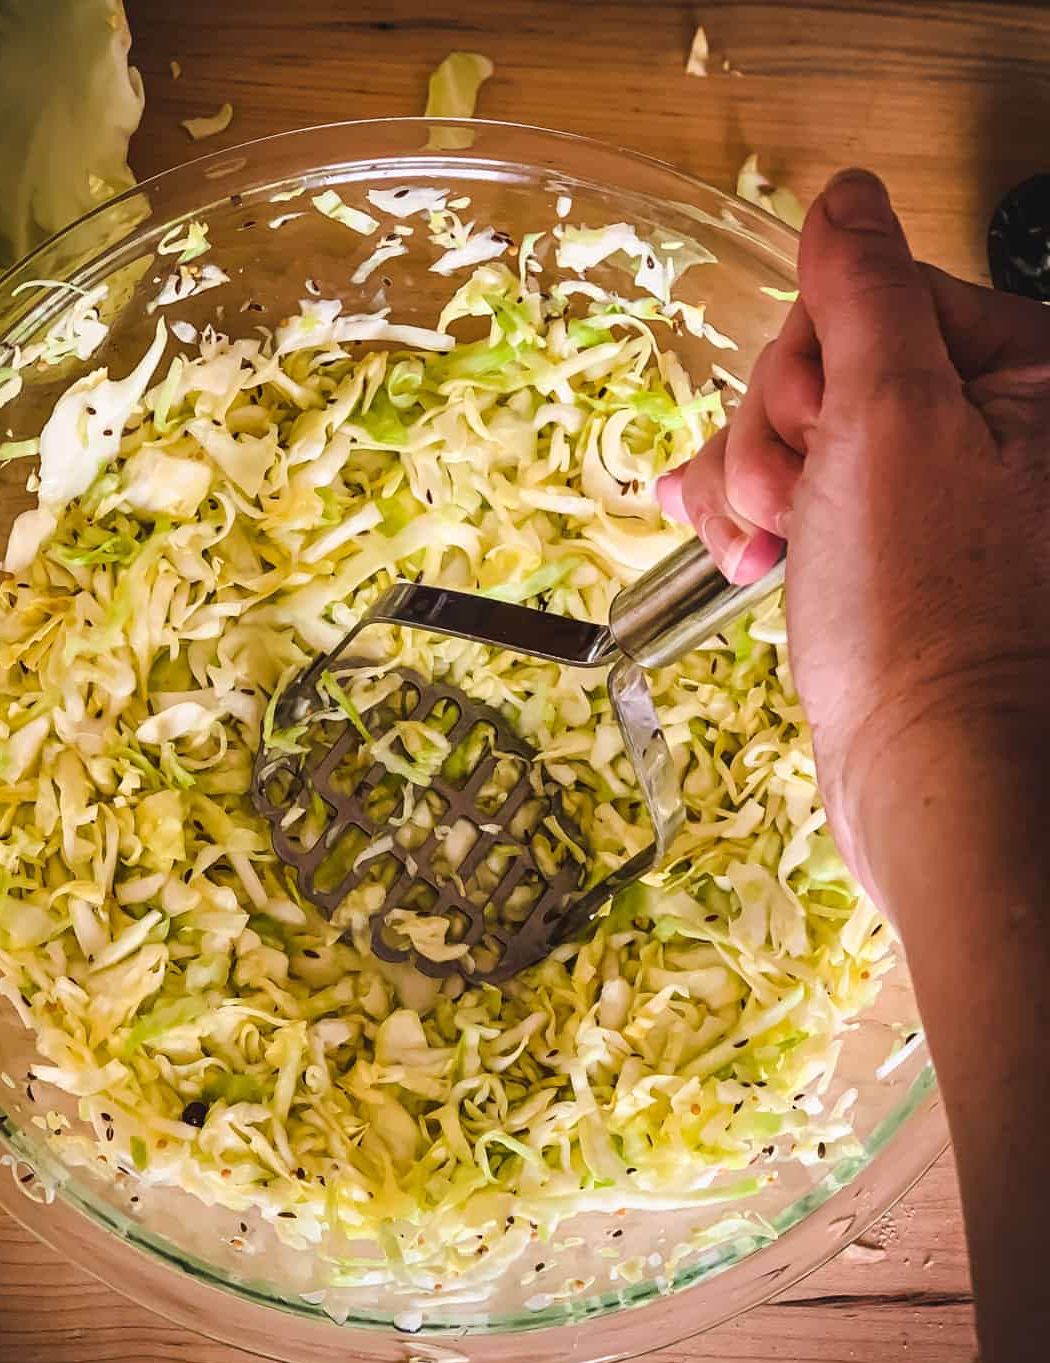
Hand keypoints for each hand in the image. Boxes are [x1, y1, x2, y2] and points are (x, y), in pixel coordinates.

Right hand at [659, 169, 1049, 904]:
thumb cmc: (923, 617)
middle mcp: (992, 427)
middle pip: (828, 365)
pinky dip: (754, 513)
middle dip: (777, 435)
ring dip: (752, 481)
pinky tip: (732, 547)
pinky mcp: (890, 547)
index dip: (810, 362)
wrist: (926, 775)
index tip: (810, 438)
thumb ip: (865, 295)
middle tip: (790, 508)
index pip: (874, 296)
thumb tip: (847, 198)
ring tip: (755, 548)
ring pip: (799, 430)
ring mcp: (936, 492)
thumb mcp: (887, 422)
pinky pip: (801, 490)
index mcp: (1025, 375)